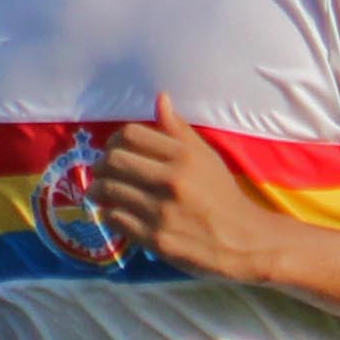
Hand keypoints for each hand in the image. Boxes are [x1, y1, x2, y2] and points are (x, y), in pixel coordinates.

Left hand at [91, 93, 302, 283]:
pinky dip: (108, 214)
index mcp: (184, 156)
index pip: (130, 134)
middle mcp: (171, 181)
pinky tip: (115, 213)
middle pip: (113, 160)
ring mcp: (161, 211)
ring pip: (108, 190)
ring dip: (97, 189)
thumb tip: (160, 98)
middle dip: (100, 164)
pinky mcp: (155, 239)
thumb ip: (179, 130)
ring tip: (100, 191)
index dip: (115, 139)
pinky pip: (114, 219)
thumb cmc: (222, 195)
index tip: (115, 148)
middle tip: (101, 171)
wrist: (242, 241)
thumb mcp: (206, 157)